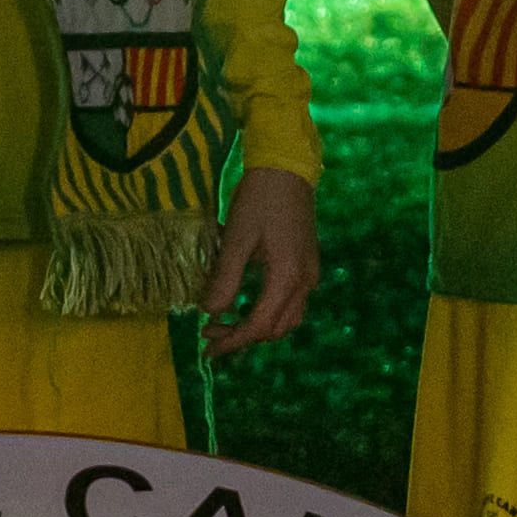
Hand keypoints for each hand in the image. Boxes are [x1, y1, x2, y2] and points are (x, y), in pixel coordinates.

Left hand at [200, 163, 325, 355]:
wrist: (287, 169)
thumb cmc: (258, 200)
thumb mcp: (236, 239)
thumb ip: (225, 279)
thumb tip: (210, 312)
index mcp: (288, 277)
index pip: (260, 326)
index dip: (233, 341)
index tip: (206, 348)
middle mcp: (305, 282)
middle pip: (276, 328)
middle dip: (242, 336)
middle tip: (208, 332)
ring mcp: (310, 274)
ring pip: (287, 318)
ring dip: (256, 326)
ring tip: (222, 321)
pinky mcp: (307, 265)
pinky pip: (291, 301)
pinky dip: (267, 311)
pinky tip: (244, 303)